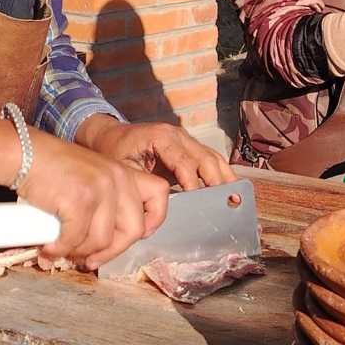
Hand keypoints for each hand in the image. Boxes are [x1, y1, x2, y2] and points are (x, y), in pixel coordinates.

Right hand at [18, 129, 169, 269]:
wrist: (26, 153)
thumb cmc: (53, 169)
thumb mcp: (92, 176)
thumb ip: (107, 203)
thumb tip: (105, 248)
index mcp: (125, 173)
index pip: (159, 195)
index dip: (150, 222)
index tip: (128, 238)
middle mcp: (118, 178)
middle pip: (133, 230)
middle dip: (111, 251)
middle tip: (91, 260)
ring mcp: (101, 188)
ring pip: (102, 240)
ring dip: (80, 252)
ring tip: (63, 250)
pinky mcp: (80, 200)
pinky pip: (76, 239)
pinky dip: (60, 249)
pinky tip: (49, 247)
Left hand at [78, 114, 235, 190]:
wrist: (109, 135)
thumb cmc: (114, 151)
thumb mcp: (122, 167)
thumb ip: (140, 185)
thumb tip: (157, 209)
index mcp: (162, 137)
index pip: (184, 162)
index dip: (193, 182)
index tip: (200, 201)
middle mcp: (178, 135)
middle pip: (205, 158)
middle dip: (215, 181)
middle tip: (225, 202)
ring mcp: (186, 139)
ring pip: (212, 157)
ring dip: (224, 177)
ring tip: (235, 198)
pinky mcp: (189, 147)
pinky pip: (209, 158)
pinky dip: (220, 173)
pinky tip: (229, 189)